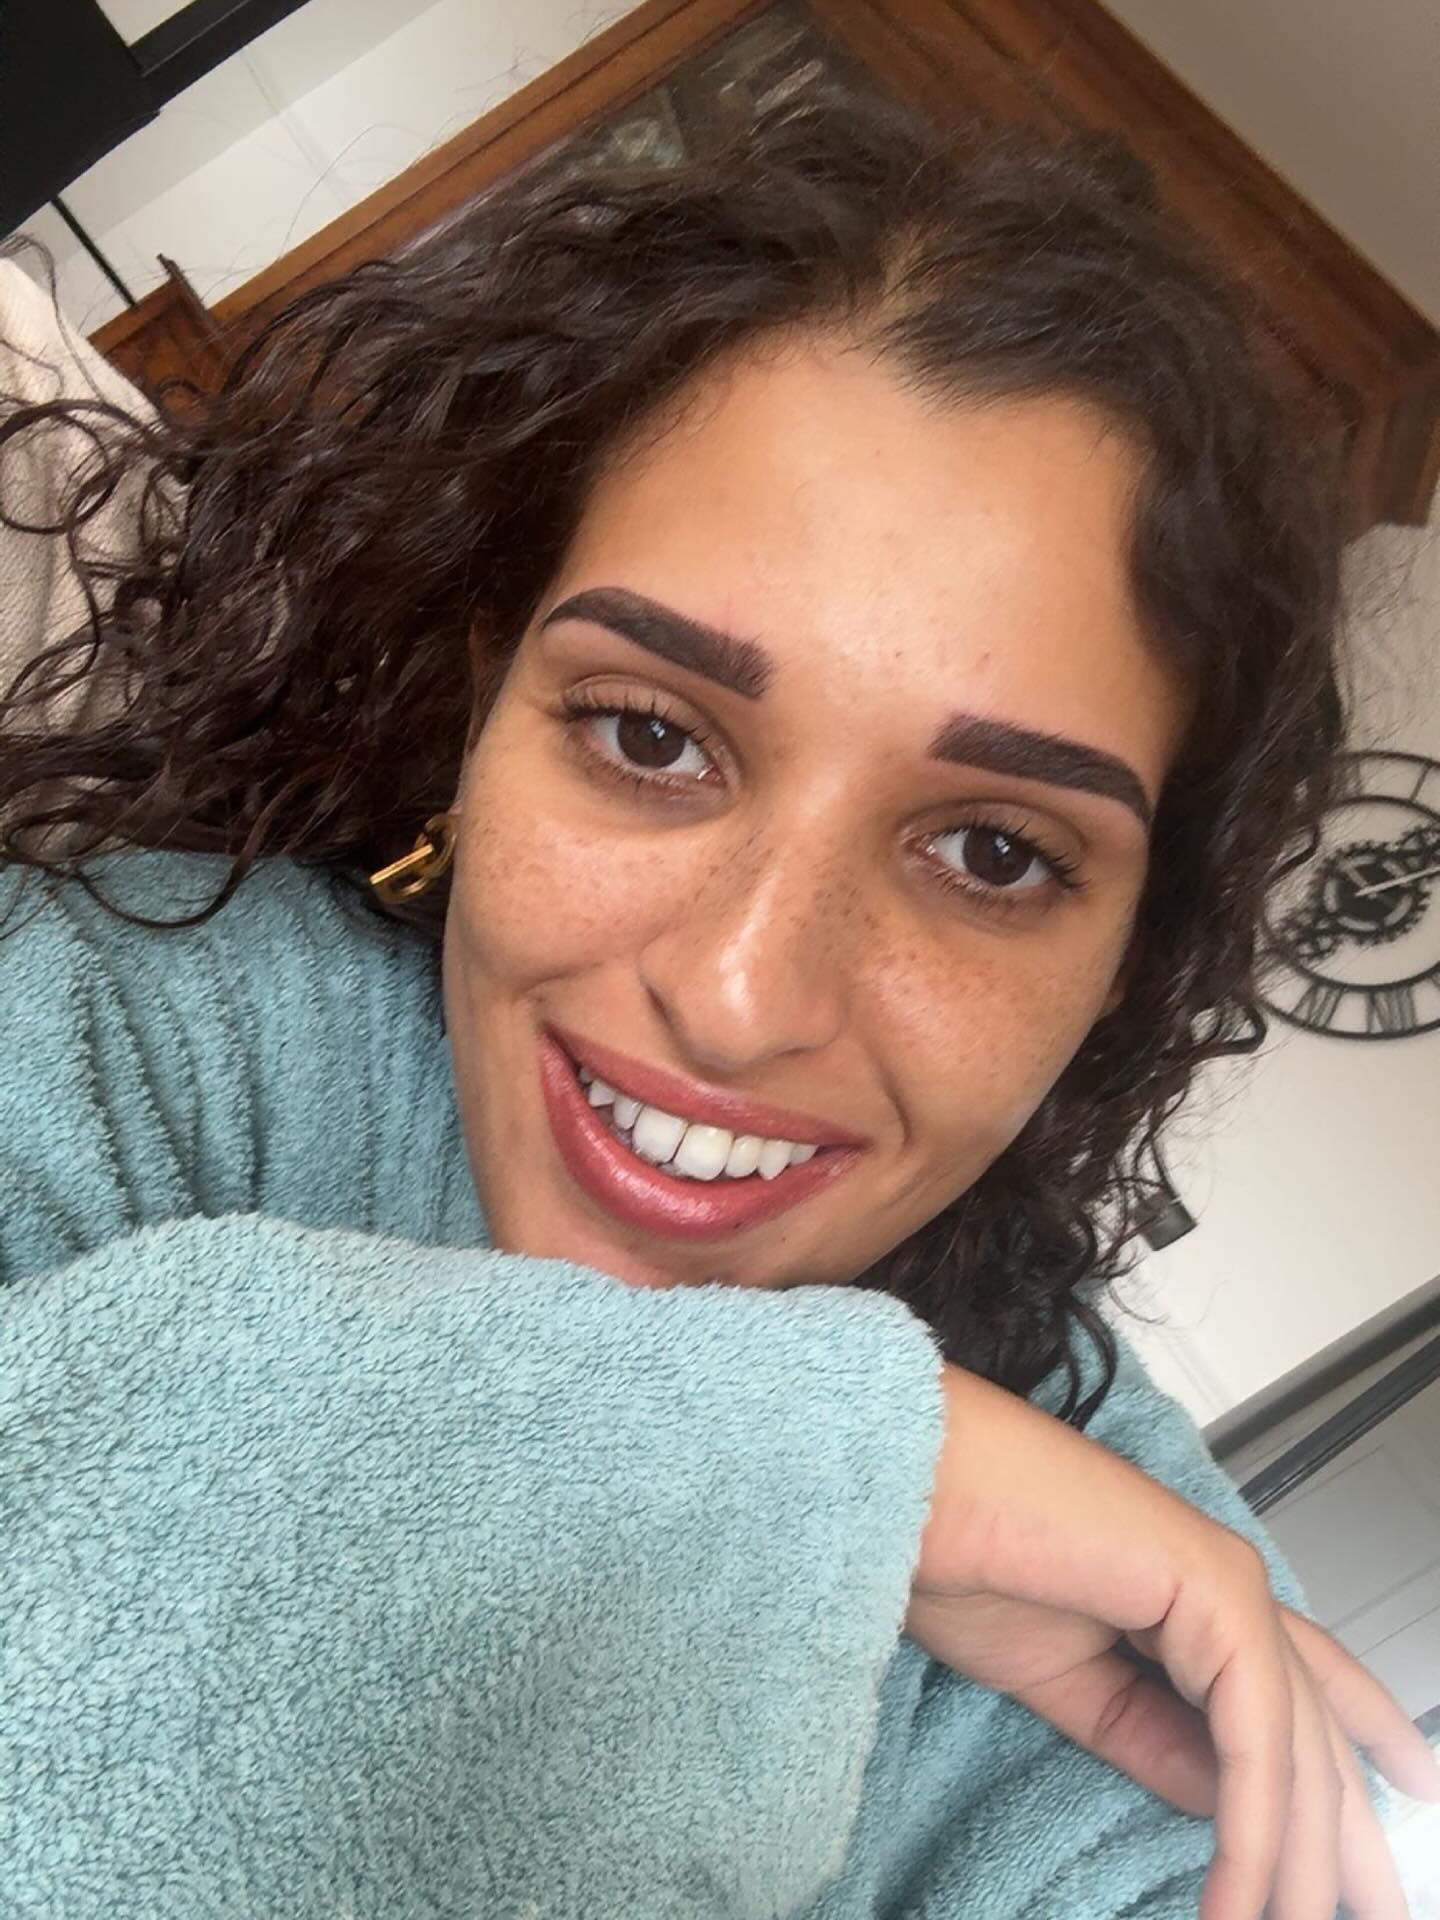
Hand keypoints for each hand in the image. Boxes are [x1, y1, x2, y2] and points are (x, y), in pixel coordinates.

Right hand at [906, 1363, 1439, 1919]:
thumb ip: (1149, 1737)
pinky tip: (1242, 1902)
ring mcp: (1228, 1585)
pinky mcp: (1214, 1596)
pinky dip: (1253, 1832)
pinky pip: (1256, 1743)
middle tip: (1386, 1918)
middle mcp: (1227, 1585)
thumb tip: (1221, 1800)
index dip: (1370, 1735)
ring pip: (1296, 1751)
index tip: (1415, 1792)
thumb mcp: (1069, 1685)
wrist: (912, 1494)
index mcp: (1192, 1595)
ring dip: (1296, 1863)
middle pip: (1321, 1732)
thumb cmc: (962, 1558)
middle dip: (1354, 1839)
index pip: (1306, 1682)